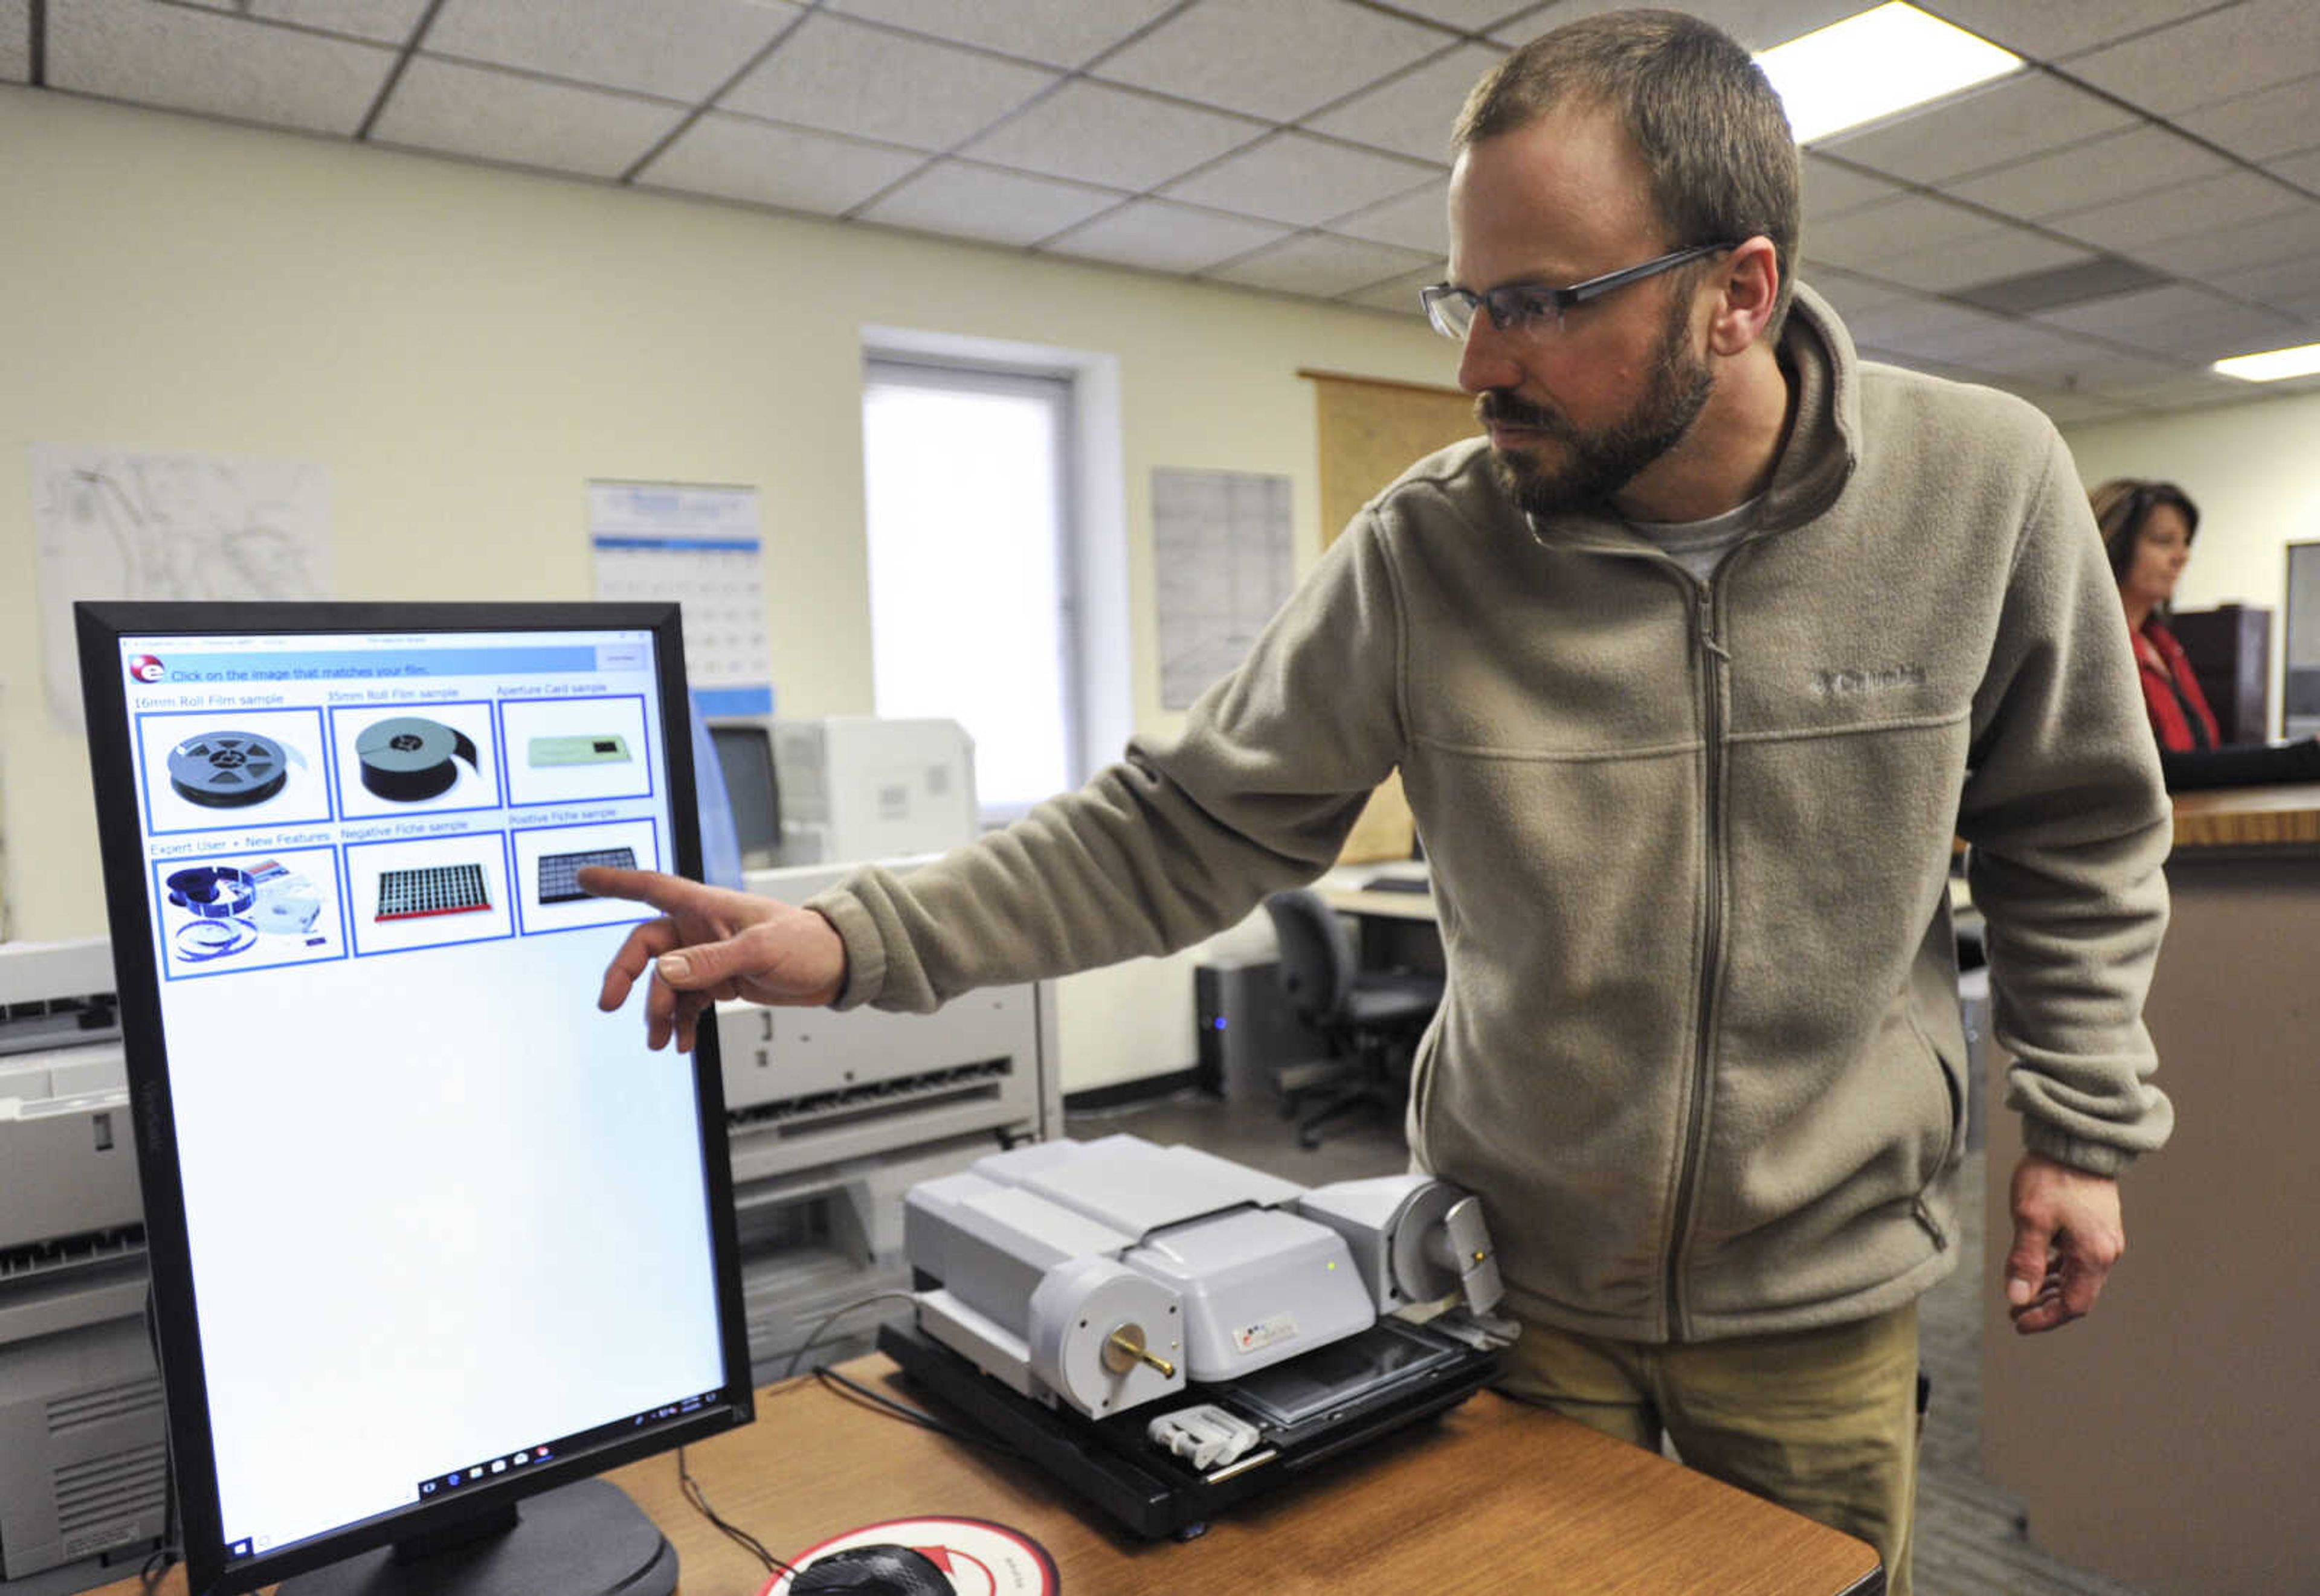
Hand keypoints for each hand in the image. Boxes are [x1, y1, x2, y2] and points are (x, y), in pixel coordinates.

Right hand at [579, 866, 846, 1052]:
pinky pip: (685, 1001)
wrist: (836, 968)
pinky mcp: (718, 981)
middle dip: (627, 977)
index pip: (652, 887)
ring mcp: (707, 956)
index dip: (616, 882)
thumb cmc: (808, 943)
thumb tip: (666, 972)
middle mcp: (701, 929)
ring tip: (661, 1039)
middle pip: (646, 948)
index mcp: (707, 907)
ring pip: (664, 982)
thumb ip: (711, 960)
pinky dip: (680, 1022)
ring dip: (657, 1010)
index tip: (583, 878)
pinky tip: (682, 1042)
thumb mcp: (761, 951)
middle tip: (612, 1004)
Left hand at [2003, 1152, 2125, 1333]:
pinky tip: (2038, 1269)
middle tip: (2016, 1311)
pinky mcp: (2097, 1226)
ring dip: (2050, 1289)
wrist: (2075, 1140)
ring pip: (2078, 1277)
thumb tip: (2018, 1298)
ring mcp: (2104, 1238)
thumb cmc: (2052, 1176)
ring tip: (2022, 1294)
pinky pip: (2078, 1259)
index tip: (2018, 1322)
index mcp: (2094, 1254)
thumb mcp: (2031, 1219)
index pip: (2073, 1304)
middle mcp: (2106, 1251)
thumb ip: (2025, 1261)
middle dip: (2046, 1307)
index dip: (2045, 1318)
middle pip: (2078, 1295)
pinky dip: (2058, 1270)